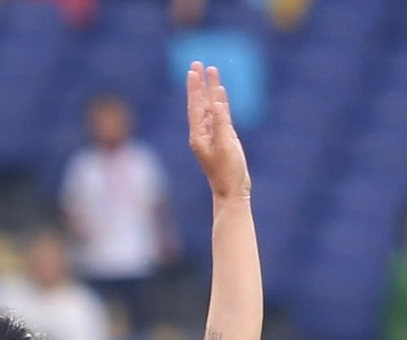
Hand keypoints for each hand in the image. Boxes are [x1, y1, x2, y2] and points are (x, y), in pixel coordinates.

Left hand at [186, 62, 249, 199]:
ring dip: (210, 89)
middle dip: (199, 83)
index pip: (195, 106)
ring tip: (211, 71)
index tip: (193, 71)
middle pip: (200, 102)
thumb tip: (217, 103)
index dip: (194, 88)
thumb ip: (221, 123)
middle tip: (197, 63)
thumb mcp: (225, 145)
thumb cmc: (227, 171)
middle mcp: (202, 133)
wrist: (232, 189)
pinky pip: (221, 114)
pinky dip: (220, 102)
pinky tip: (220, 91)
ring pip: (211, 106)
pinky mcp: (224, 136)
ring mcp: (213, 134)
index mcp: (198, 135)